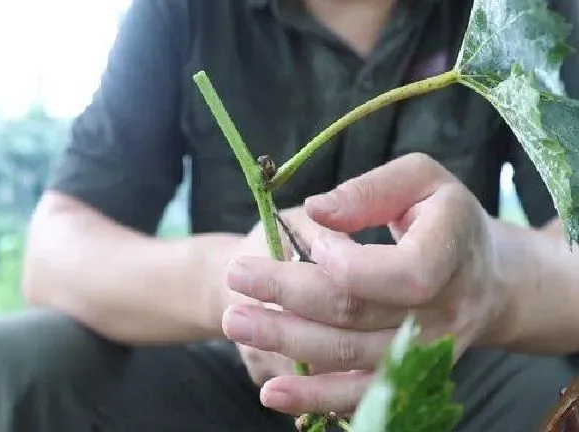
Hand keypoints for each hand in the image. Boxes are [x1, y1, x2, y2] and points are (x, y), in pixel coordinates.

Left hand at [221, 153, 514, 414]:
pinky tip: (272, 394)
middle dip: (289, 296)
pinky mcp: (407, 373)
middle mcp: (442, 311)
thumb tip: (316, 211)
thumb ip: (371, 190)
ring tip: (236, 322)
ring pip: (350, 356)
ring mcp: (425, 351)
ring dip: (288, 343)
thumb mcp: (420, 180)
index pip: (403, 273)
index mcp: (450, 251)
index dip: (351, 265)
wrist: (488, 277)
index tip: (312, 243)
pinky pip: (361, 393)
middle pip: (359, 314)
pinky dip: (316, 396)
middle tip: (236, 278)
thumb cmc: (444, 217)